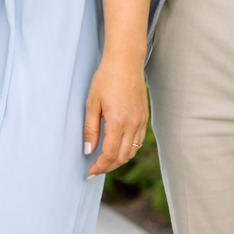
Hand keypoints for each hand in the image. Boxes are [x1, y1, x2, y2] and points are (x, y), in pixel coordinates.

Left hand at [83, 52, 147, 177]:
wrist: (125, 61)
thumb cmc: (106, 78)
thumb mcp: (92, 102)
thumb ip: (90, 128)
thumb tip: (88, 150)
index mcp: (118, 121)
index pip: (109, 154)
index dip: (99, 166)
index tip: (90, 172)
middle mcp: (132, 124)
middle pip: (122, 157)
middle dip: (108, 167)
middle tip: (96, 169)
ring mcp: (141, 121)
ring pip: (132, 151)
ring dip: (119, 160)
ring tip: (105, 161)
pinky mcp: (144, 117)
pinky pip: (138, 141)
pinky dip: (128, 149)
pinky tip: (118, 147)